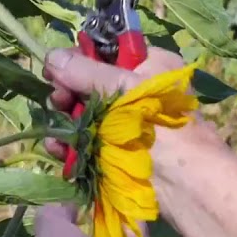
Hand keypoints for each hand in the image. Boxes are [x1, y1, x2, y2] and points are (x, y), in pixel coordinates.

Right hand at [41, 46, 191, 161]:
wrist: (185, 185)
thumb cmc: (158, 125)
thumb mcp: (123, 90)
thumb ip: (85, 72)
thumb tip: (51, 55)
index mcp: (150, 66)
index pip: (108, 51)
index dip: (79, 58)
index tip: (55, 68)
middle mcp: (138, 92)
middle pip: (91, 84)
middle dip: (69, 93)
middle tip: (58, 101)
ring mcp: (126, 124)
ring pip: (86, 115)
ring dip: (66, 121)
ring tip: (56, 130)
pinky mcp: (117, 152)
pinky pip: (87, 142)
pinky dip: (72, 145)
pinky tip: (58, 149)